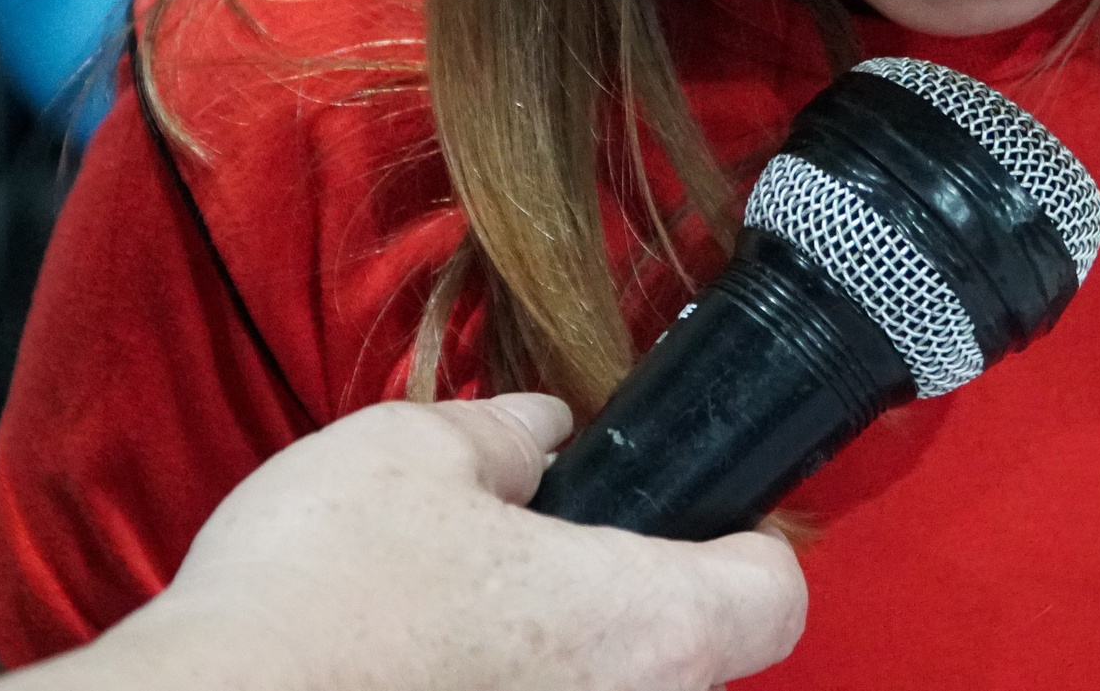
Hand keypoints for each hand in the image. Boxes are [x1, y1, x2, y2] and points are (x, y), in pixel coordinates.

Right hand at [8, 394, 805, 690]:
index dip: (744, 540)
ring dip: (549, 661)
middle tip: (539, 551)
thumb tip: (540, 432)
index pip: (771, 593)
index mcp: (648, 626)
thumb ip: (503, 436)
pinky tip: (413, 669)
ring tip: (453, 616)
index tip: (696, 512)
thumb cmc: (329, 594)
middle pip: (686, 658)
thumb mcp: (416, 453)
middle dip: (622, 601)